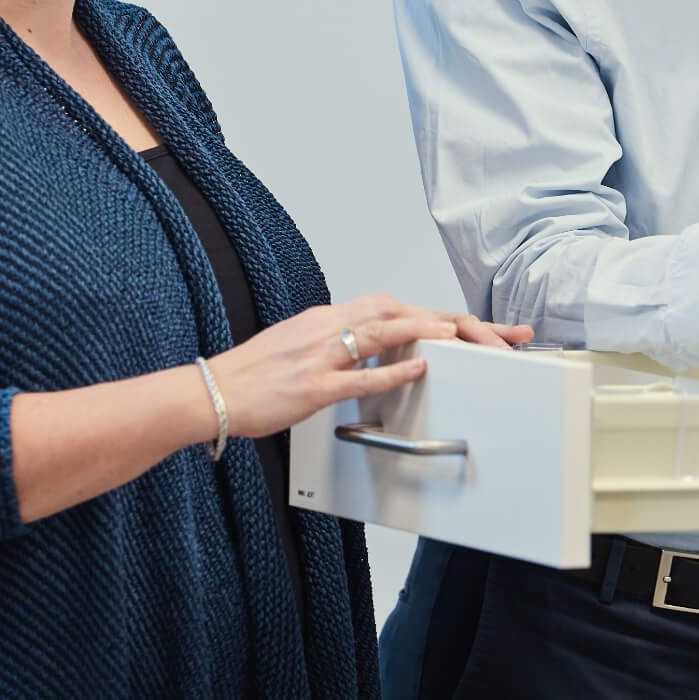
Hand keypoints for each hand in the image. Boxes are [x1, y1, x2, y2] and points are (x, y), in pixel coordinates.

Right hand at [209, 295, 523, 438]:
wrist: (210, 393)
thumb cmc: (251, 375)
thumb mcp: (298, 346)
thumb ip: (334, 342)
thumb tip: (365, 346)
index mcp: (325, 319)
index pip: (389, 306)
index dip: (431, 312)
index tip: (465, 323)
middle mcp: (326, 328)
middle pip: (397, 312)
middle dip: (448, 320)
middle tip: (488, 333)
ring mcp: (319, 356)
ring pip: (381, 332)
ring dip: (427, 331)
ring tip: (464, 337)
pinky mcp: (311, 387)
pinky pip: (358, 375)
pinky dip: (392, 370)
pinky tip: (418, 368)